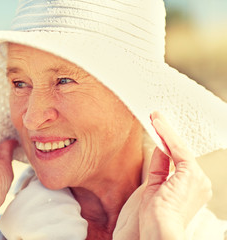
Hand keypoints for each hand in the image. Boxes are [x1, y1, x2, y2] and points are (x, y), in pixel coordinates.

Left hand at [139, 112, 211, 239]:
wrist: (159, 230)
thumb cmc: (155, 216)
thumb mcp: (156, 186)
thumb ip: (160, 167)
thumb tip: (160, 148)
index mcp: (191, 188)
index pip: (178, 160)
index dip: (167, 145)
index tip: (157, 132)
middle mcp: (199, 181)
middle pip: (180, 152)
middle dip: (167, 135)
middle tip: (155, 118)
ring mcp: (198, 177)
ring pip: (179, 148)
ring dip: (166, 130)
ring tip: (154, 116)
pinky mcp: (191, 173)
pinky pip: (177, 148)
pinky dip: (167, 135)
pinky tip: (157, 123)